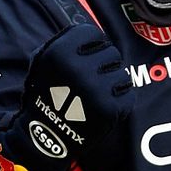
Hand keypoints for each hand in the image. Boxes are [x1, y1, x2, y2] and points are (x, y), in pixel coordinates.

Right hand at [11, 23, 132, 161]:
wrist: (45, 136)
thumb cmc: (46, 95)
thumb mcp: (43, 61)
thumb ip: (67, 42)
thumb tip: (94, 34)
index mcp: (61, 51)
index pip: (94, 34)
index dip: (92, 47)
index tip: (86, 59)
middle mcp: (80, 68)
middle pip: (111, 53)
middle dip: (104, 65)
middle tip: (90, 80)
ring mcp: (97, 89)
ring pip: (122, 73)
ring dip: (112, 83)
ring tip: (95, 94)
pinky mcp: (110, 108)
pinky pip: (127, 94)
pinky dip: (119, 100)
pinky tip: (102, 107)